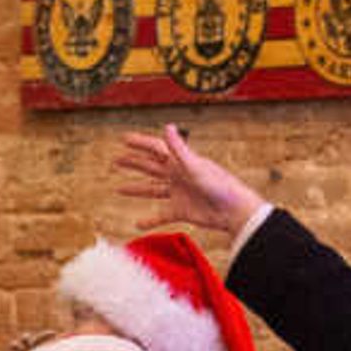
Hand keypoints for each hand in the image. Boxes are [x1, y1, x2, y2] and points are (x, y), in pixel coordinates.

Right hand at [113, 125, 265, 233]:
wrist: (234, 211)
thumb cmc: (220, 186)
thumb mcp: (195, 165)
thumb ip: (179, 148)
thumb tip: (168, 127)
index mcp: (180, 162)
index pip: (155, 149)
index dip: (139, 143)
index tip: (123, 139)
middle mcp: (178, 176)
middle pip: (150, 167)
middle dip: (133, 163)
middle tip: (116, 161)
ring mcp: (179, 193)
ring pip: (152, 190)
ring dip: (136, 189)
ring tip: (119, 189)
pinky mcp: (181, 210)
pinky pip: (161, 215)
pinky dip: (150, 220)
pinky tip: (138, 224)